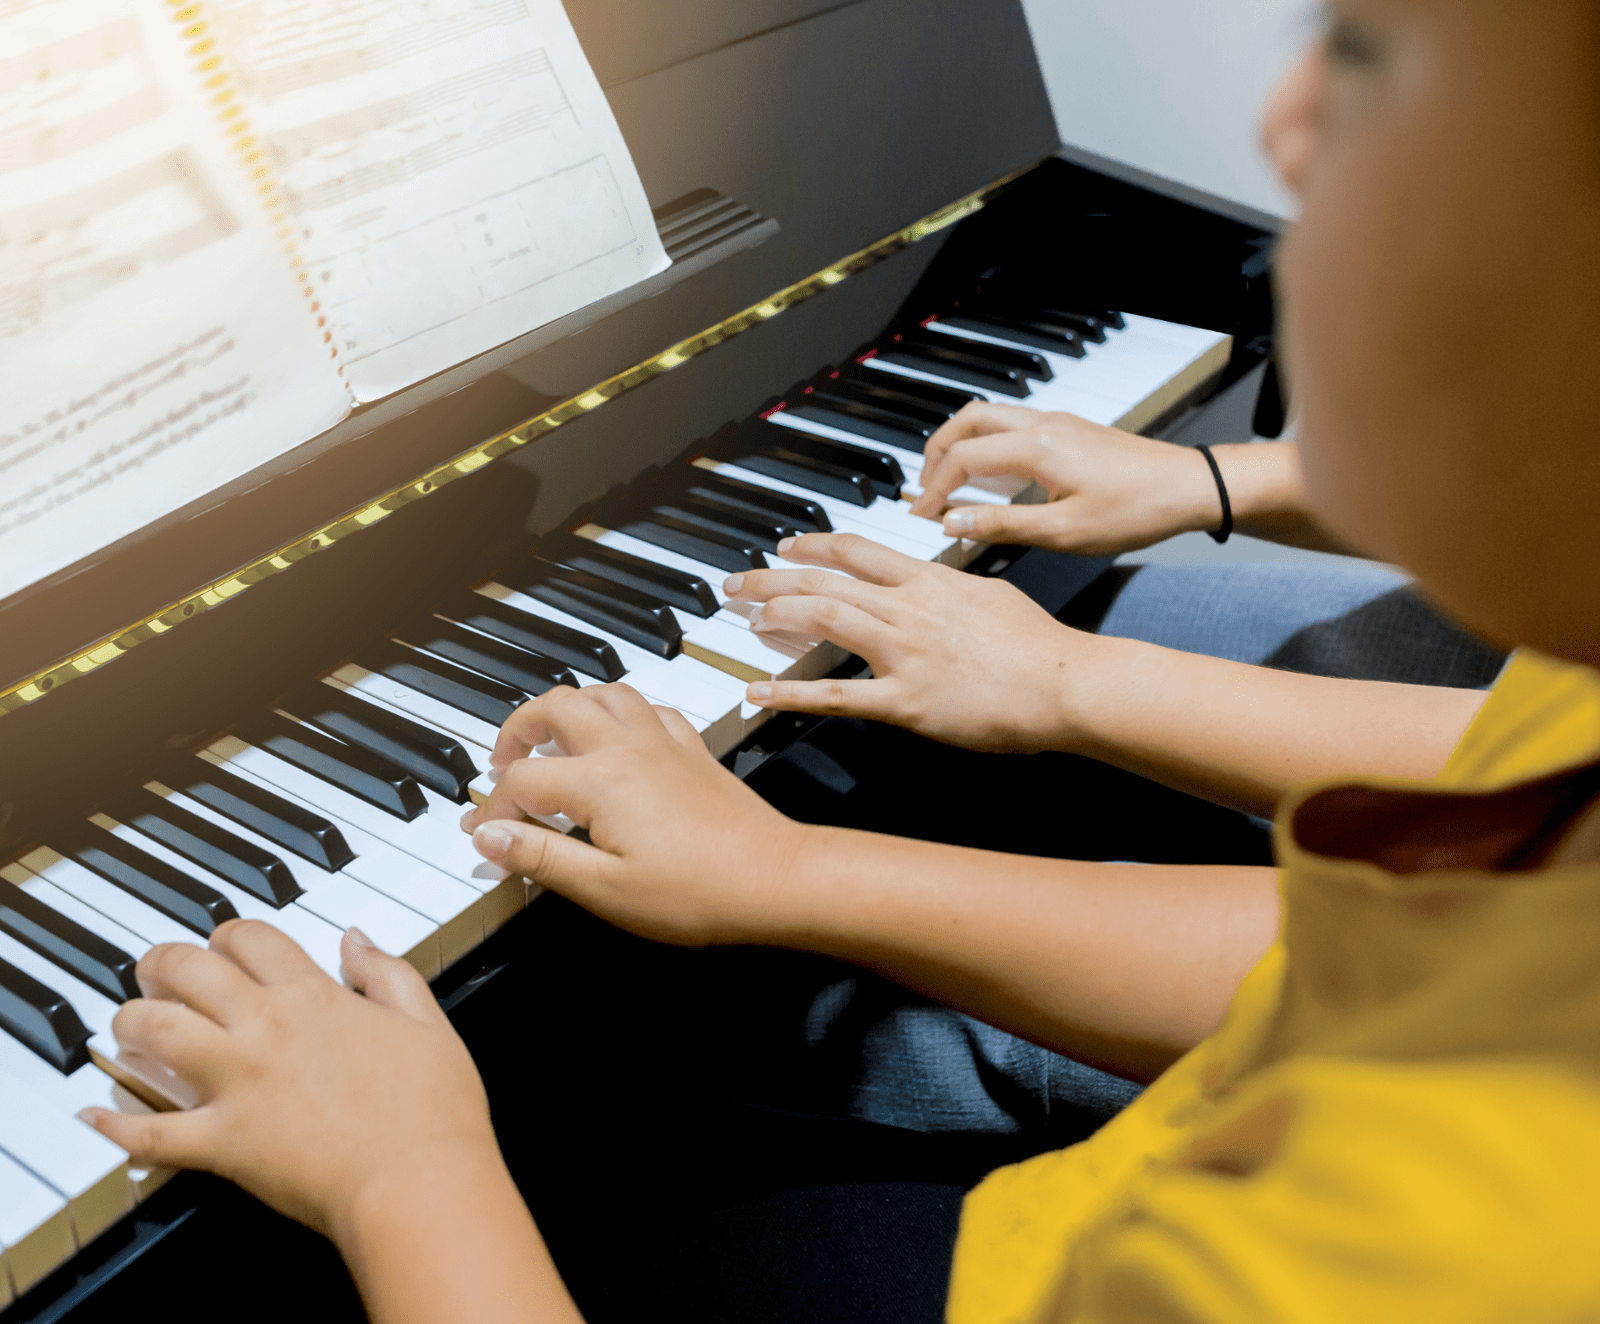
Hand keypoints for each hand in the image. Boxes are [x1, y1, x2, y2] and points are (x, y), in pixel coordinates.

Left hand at [83, 923, 497, 1242]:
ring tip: (130, 1024)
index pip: (251, 938)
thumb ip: (388, 973)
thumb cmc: (433, 1111)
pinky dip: (116, 1124)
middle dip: (162, 963)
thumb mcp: (427, 1022)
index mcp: (315, 998)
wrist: (418, 1181)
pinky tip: (96, 1115)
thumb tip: (355, 940)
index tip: (224, 946)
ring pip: (155, 1032)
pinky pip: (150, 1131)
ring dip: (131, 1021)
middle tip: (157, 972)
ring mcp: (237, 1085)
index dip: (230, 935)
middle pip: (188, 971)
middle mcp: (266, 1030)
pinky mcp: (222, 1143)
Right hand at [463, 684, 809, 945]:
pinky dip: (622, 710)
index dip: (493, 809)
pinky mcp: (693, 751)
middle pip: (556, 707)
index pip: (522, 781)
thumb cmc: (698, 893)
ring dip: (569, 705)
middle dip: (518, 729)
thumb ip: (541, 857)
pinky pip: (650, 707)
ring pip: (605, 692)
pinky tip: (619, 734)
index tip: (484, 836)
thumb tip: (488, 836)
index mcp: (599, 782)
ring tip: (551, 736)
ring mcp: (664, 744)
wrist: (775, 879)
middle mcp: (628, 749)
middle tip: (502, 763)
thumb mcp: (605, 889)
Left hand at [724, 532, 1095, 751]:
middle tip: (737, 583)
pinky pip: (836, 694)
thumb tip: (934, 585)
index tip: (786, 546)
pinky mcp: (907, 701)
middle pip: (826, 580)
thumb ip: (951, 590)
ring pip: (825, 618)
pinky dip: (791, 693)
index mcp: (930, 581)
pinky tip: (759, 692)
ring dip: (776, 615)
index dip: (814, 545)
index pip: (858, 550)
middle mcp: (909, 609)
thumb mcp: (991, 597)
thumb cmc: (1039, 647)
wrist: (1066, 683)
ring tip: (745, 620)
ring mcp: (904, 653)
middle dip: (772, 578)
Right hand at [908, 401, 1223, 553]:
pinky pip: (1011, 425)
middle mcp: (1043, 424)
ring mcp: (1057, 422)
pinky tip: (989, 476)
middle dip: (935, 452)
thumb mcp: (1064, 532)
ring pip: (988, 416)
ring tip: (947, 480)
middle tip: (922, 489)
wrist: (1189, 487)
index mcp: (1037, 447)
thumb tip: (953, 522)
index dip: (934, 489)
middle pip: (967, 420)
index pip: (963, 459)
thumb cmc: (1137, 510)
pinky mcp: (1069, 429)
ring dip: (960, 443)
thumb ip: (1002, 524)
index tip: (922, 516)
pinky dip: (986, 443)